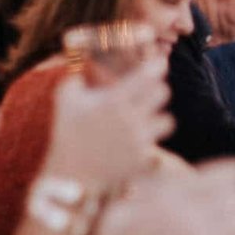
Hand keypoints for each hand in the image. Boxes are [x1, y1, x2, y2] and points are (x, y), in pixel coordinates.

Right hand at [40, 58, 172, 192]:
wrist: (68, 175)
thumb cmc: (66, 133)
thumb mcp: (66, 99)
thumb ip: (77, 76)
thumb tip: (84, 59)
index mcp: (113, 101)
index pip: (148, 76)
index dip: (156, 66)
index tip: (158, 63)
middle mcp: (130, 119)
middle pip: (163, 93)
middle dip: (157, 91)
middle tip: (148, 94)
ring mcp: (138, 142)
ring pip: (168, 122)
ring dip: (158, 120)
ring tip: (145, 122)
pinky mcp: (142, 162)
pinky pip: (161, 147)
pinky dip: (152, 146)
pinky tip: (138, 145)